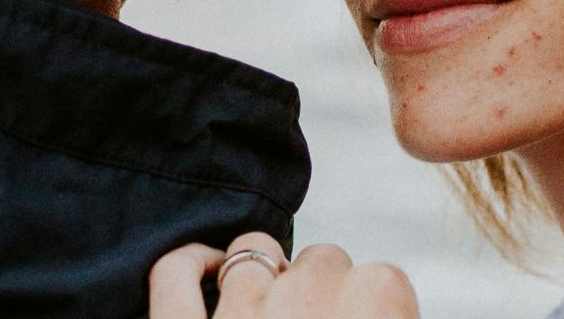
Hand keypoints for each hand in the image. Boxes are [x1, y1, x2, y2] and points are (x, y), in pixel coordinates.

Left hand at [149, 231, 419, 317]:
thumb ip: (391, 313)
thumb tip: (383, 301)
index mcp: (376, 307)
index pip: (383, 280)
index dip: (373, 311)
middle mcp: (307, 300)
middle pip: (322, 261)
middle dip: (322, 294)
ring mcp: (239, 315)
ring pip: (253, 250)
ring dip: (264, 275)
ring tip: (272, 312)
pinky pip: (173, 275)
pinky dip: (187, 265)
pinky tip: (206, 273)